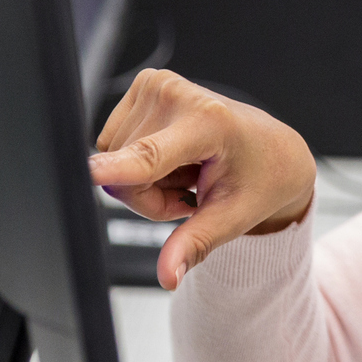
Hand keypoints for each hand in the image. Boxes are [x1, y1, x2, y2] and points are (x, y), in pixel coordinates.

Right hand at [88, 70, 315, 289]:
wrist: (273, 149)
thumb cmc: (257, 179)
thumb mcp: (232, 218)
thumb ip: (194, 244)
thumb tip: (169, 276)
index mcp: (209, 123)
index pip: (150, 156)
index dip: (116, 169)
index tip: (87, 174)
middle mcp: (179, 95)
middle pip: (124, 177)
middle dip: (150, 198)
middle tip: (191, 191)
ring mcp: (159, 85)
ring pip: (113, 162)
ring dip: (146, 181)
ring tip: (186, 173)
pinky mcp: (146, 85)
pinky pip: (113, 144)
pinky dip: (139, 162)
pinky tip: (173, 157)